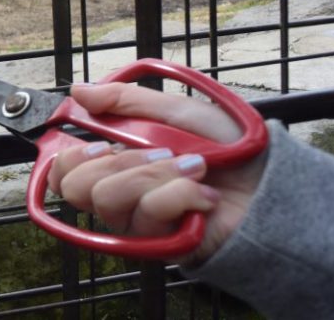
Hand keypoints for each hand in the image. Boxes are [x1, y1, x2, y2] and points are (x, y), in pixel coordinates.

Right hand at [47, 82, 267, 263]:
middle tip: (156, 153)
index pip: (63, 171)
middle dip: (116, 162)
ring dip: (151, 173)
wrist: (270, 186)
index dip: (68, 157)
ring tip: (189, 168)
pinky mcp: (158, 243)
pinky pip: (148, 212)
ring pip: (107, 198)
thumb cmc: (228, 149)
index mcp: (117, 164)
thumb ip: (125, 100)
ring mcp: (137, 222)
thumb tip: (79, 90)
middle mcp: (121, 195)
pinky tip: (203, 192)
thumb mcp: (175, 110)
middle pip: (74, 188)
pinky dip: (180, 192)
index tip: (100, 144)